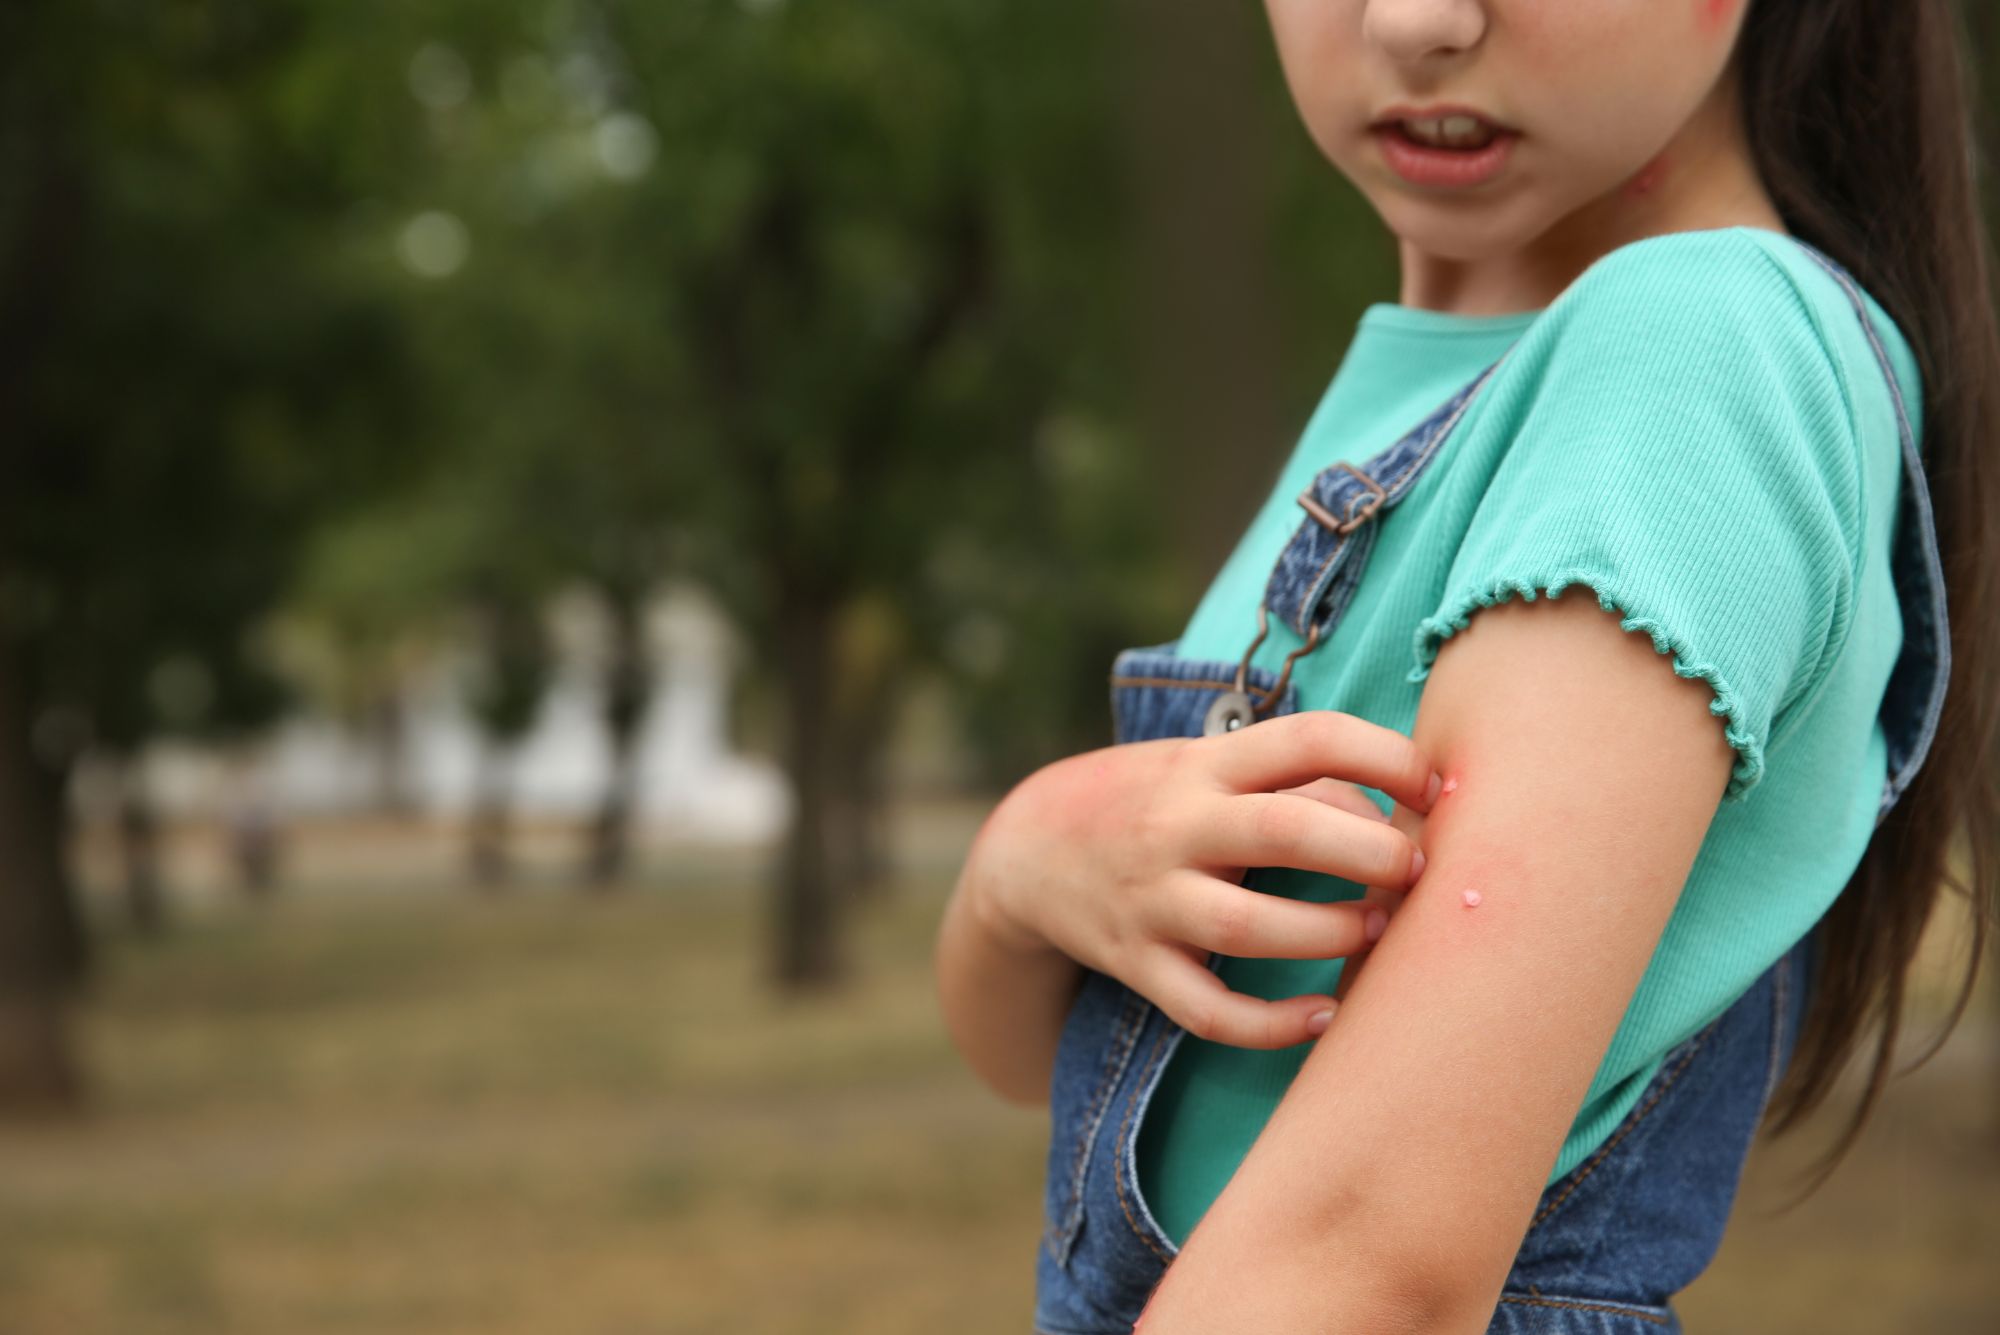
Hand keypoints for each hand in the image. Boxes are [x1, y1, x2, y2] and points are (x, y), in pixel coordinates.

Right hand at [963, 710, 1439, 1049]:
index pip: (1306, 740)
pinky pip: (1206, 1011)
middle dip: (1365, 851)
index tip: (1432, 788)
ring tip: (1374, 932)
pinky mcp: (1136, 964)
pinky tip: (1323, 1017)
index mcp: (1207, 765)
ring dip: (1325, 934)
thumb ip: (1296, 780)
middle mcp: (1177, 826)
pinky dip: (1270, 1026)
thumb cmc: (1156, 800)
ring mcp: (1152, 900)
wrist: (1029, 851)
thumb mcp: (1209, 766)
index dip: (1385, 757)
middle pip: (1281, 831)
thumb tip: (1403, 815)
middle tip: (1414, 869)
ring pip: (1245, 929)